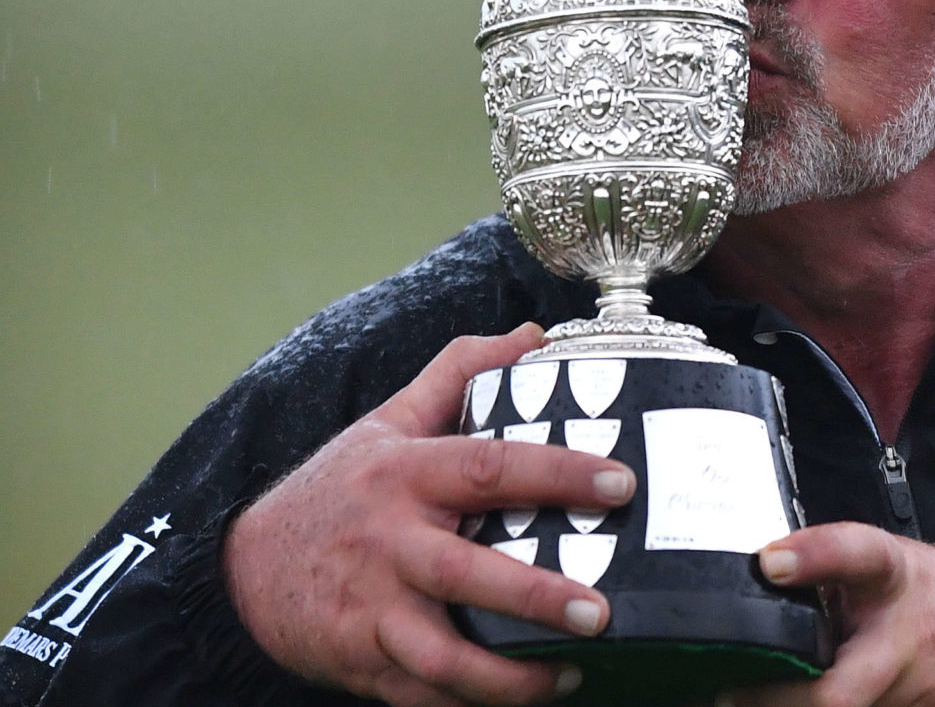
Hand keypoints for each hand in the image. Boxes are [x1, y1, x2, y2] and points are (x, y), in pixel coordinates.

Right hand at [223, 323, 635, 706]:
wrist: (243, 569)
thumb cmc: (337, 490)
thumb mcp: (390, 421)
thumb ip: (459, 373)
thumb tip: (532, 335)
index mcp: (404, 476)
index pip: (490, 467)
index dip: (558, 473)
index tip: (619, 484)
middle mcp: (387, 544)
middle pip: (465, 573)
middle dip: (535, 596)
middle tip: (599, 611)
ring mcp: (371, 610)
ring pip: (443, 654)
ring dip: (509, 676)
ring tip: (572, 673)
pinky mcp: (362, 662)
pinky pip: (422, 696)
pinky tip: (525, 700)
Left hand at [723, 523, 934, 706]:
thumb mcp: (895, 566)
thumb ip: (838, 572)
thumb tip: (766, 575)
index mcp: (898, 576)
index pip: (859, 555)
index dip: (814, 556)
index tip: (768, 562)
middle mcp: (911, 636)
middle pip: (835, 694)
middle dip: (777, 703)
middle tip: (732, 695)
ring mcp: (922, 690)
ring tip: (774, 693)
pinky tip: (820, 698)